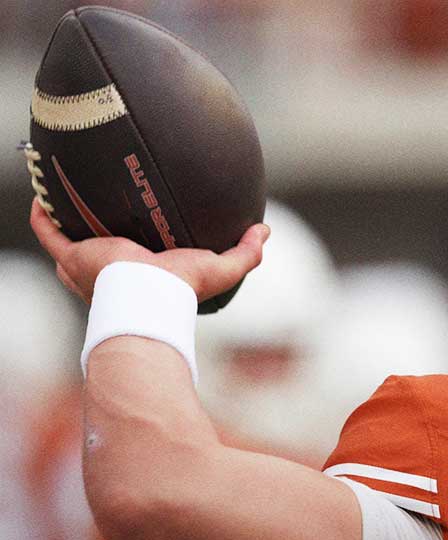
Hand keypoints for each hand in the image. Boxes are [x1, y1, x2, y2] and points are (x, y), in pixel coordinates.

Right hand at [29, 199, 268, 302]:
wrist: (148, 294)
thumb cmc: (183, 287)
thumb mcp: (222, 268)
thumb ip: (246, 253)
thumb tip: (265, 231)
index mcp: (145, 272)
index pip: (140, 256)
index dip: (139, 240)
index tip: (144, 216)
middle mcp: (114, 271)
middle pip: (101, 248)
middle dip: (98, 230)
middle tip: (101, 202)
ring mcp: (89, 264)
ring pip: (71, 241)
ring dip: (67, 222)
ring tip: (67, 197)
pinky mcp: (73, 256)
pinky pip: (49, 234)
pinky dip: (43, 216)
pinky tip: (42, 197)